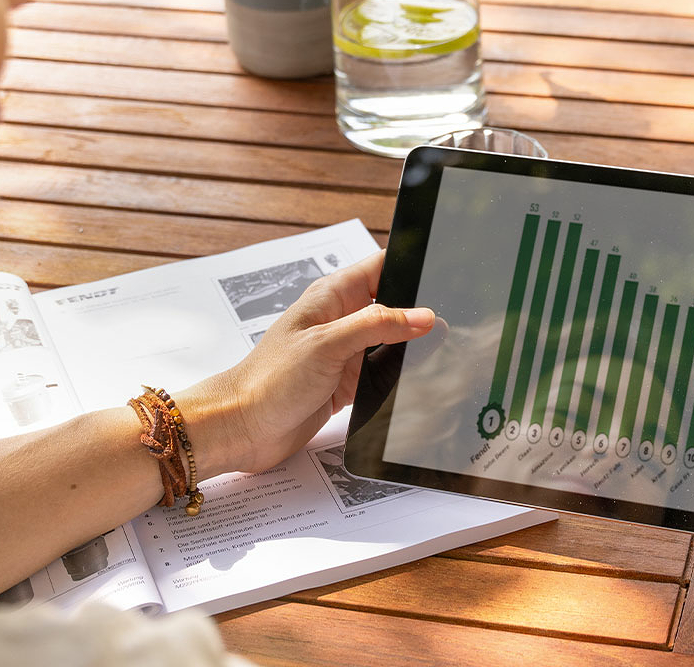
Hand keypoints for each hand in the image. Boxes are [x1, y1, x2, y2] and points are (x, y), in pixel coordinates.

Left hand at [181, 252, 435, 474]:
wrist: (242, 427)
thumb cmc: (268, 380)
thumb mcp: (327, 344)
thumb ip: (376, 325)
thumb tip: (423, 316)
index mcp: (333, 296)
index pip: (382, 266)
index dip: (412, 267)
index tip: (443, 277)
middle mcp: (341, 320)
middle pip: (395, 304)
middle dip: (420, 312)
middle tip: (451, 322)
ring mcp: (346, 352)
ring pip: (393, 341)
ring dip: (411, 347)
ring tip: (440, 352)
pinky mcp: (348, 382)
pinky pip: (384, 372)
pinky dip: (399, 375)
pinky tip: (415, 380)